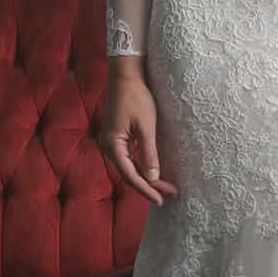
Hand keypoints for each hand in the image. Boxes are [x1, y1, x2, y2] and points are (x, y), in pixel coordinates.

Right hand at [100, 60, 179, 205]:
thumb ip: (149, 153)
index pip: (130, 175)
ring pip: (129, 167)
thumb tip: (153, 177)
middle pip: (129, 173)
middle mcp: (108, 146)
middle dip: (149, 185)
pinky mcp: (116, 138)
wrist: (125, 76)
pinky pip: (129, 158)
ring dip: (146, 177)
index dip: (146, 189)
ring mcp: (111, 143)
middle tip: (169, 195)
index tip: (161, 199)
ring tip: (165, 187)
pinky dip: (141, 166)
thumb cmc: (136, 97)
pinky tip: (154, 172)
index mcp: (112, 145)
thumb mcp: (146, 126)